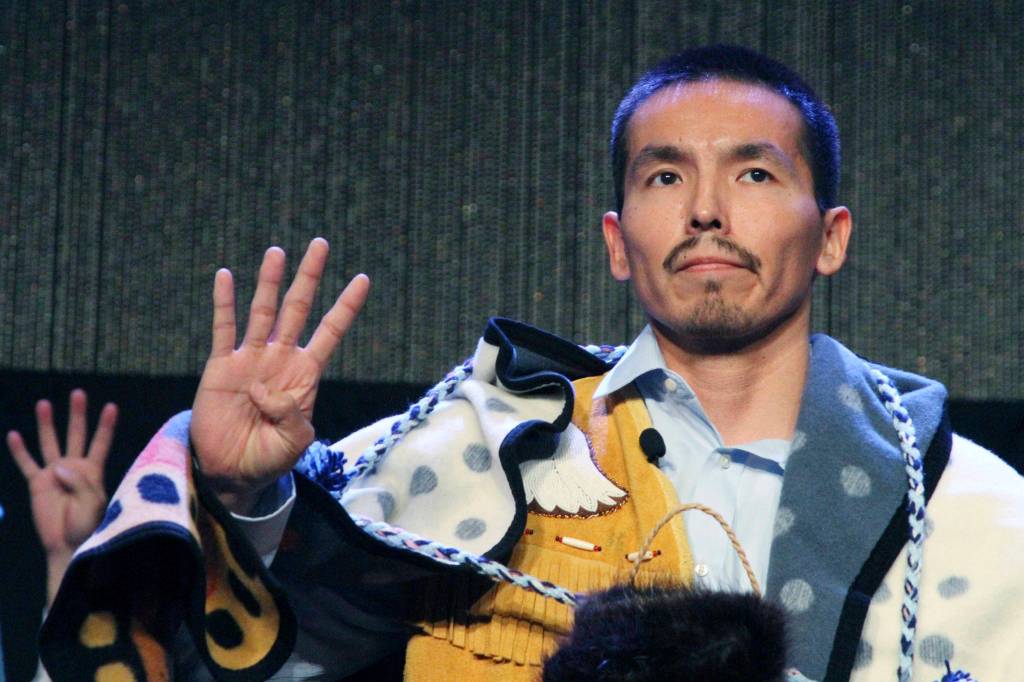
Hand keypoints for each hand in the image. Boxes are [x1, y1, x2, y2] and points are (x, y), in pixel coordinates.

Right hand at [6, 389, 117, 603]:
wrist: (68, 545)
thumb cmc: (88, 525)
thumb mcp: (93, 503)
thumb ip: (80, 483)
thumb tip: (58, 467)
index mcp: (94, 471)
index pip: (101, 442)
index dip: (106, 425)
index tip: (112, 406)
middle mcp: (75, 467)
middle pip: (76, 434)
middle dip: (77, 414)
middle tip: (78, 393)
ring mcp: (55, 473)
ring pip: (50, 443)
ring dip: (47, 424)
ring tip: (44, 403)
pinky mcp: (37, 483)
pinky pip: (27, 464)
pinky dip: (19, 450)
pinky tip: (14, 435)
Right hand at [190, 238, 369, 513]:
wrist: (230, 472)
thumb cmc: (268, 458)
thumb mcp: (294, 444)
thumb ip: (292, 417)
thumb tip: (267, 388)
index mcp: (305, 375)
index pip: (330, 332)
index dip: (345, 306)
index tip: (363, 279)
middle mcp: (280, 359)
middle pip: (298, 309)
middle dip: (309, 277)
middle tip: (320, 243)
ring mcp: (251, 359)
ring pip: (263, 311)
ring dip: (269, 281)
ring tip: (278, 252)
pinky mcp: (221, 366)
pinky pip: (224, 329)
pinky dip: (225, 303)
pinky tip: (225, 276)